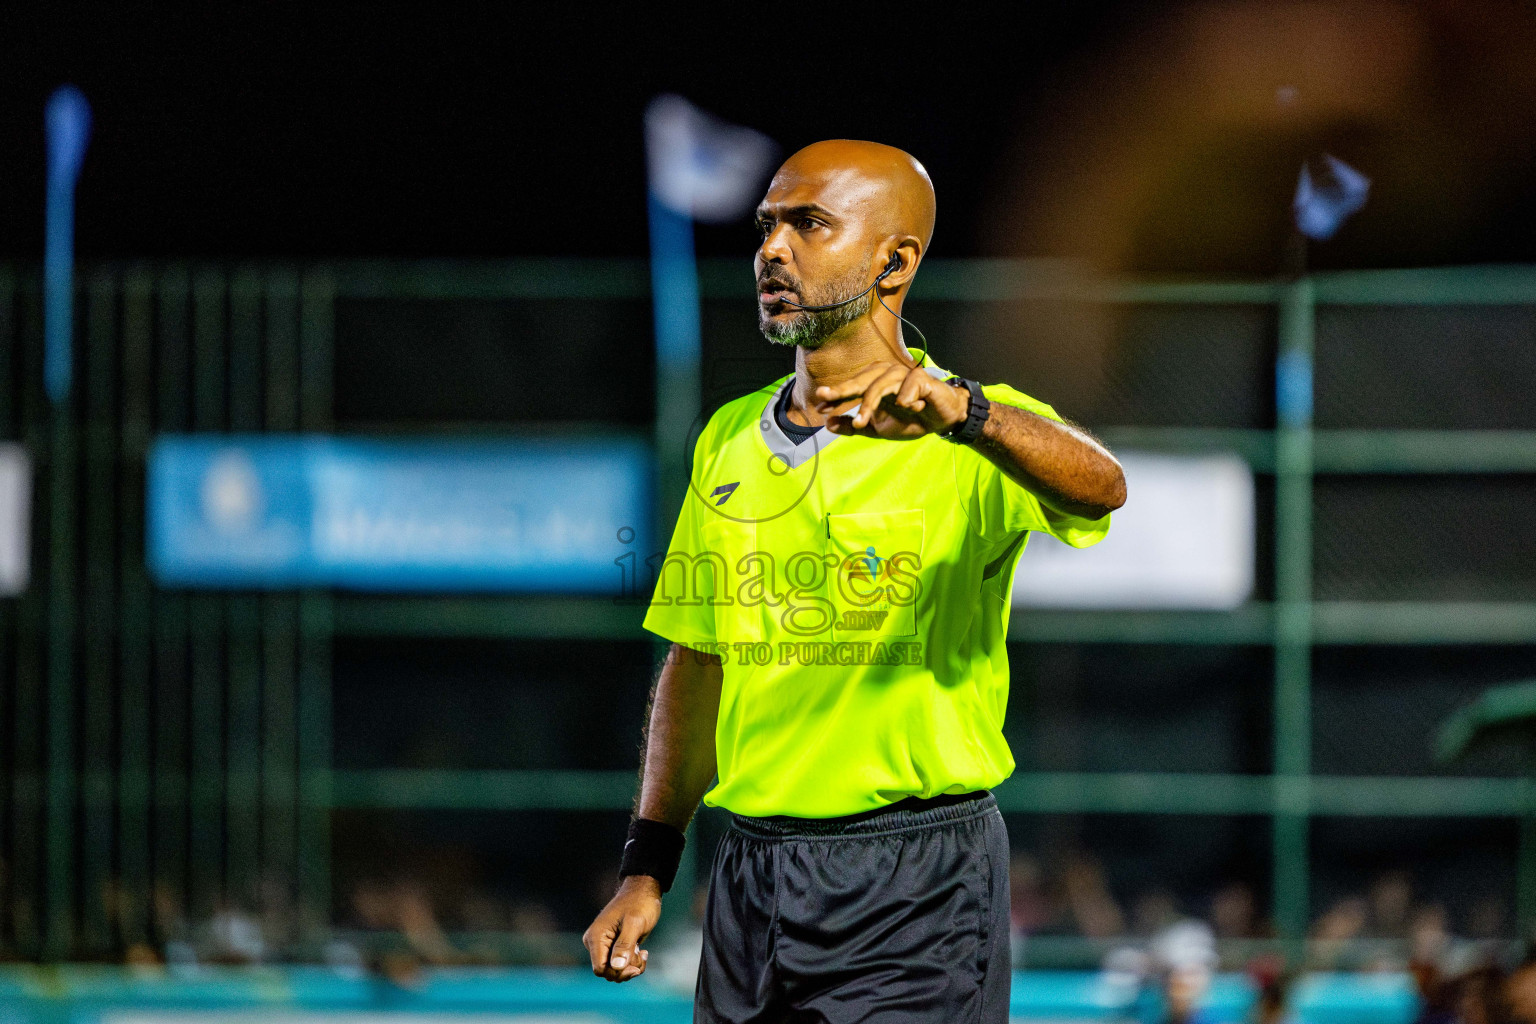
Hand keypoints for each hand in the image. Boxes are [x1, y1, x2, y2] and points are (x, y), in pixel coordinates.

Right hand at [583, 875, 661, 981]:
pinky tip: (642, 952)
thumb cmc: (639, 904)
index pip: (600, 969)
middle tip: (642, 956)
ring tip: (643, 952)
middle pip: (608, 972)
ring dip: (632, 966)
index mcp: (596, 937)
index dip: (617, 972)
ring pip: (615, 971)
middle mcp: (596, 944)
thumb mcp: (634, 923)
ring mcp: (605, 946)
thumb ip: (624, 945)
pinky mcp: (614, 947)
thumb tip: (616, 967)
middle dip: (627, 969)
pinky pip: (620, 965)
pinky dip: (633, 963)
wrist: (643, 892)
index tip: (635, 967)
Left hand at [813, 361, 969, 439]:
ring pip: (882, 384)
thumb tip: (827, 424)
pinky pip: (910, 385)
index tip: (819, 407)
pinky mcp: (922, 379)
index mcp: (875, 383)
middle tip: (826, 397)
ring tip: (861, 423)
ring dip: (870, 403)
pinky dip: (906, 398)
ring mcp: (904, 375)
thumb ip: (854, 427)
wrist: (941, 421)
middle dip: (844, 389)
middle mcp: (887, 374)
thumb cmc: (909, 420)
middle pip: (863, 380)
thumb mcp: (878, 429)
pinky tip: (908, 407)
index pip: (852, 387)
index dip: (836, 395)